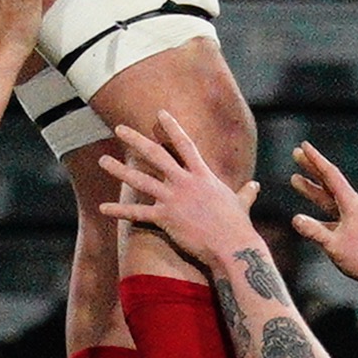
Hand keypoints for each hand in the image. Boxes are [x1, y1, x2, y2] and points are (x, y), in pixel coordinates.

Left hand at [91, 117, 253, 273]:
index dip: (172, 127)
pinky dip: (119, 210)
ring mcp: (173, 199)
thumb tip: (255, 186)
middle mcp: (184, 182)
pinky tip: (102, 207)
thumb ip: (246, 192)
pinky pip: (137, 213)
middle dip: (136, 140)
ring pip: (140, 180)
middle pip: (155, 155)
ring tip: (102, 161)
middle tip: (119, 129)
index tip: (160, 113)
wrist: (232, 245)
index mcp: (202, 175)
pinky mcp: (165, 218)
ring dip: (119, 170)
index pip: (185, 144)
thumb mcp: (242, 203)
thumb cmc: (238, 226)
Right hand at [282, 137, 357, 294]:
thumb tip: (295, 219)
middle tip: (296, 155)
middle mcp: (353, 206)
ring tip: (295, 179)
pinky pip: (332, 213)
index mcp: (351, 204)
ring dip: (312, 189)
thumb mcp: (334, 245)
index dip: (315, 160)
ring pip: (329, 198)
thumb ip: (314, 231)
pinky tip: (307, 214)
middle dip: (311, 168)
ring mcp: (354, 217)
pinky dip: (318, 210)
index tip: (303, 147)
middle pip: (329, 182)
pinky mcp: (353, 228)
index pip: (330, 175)